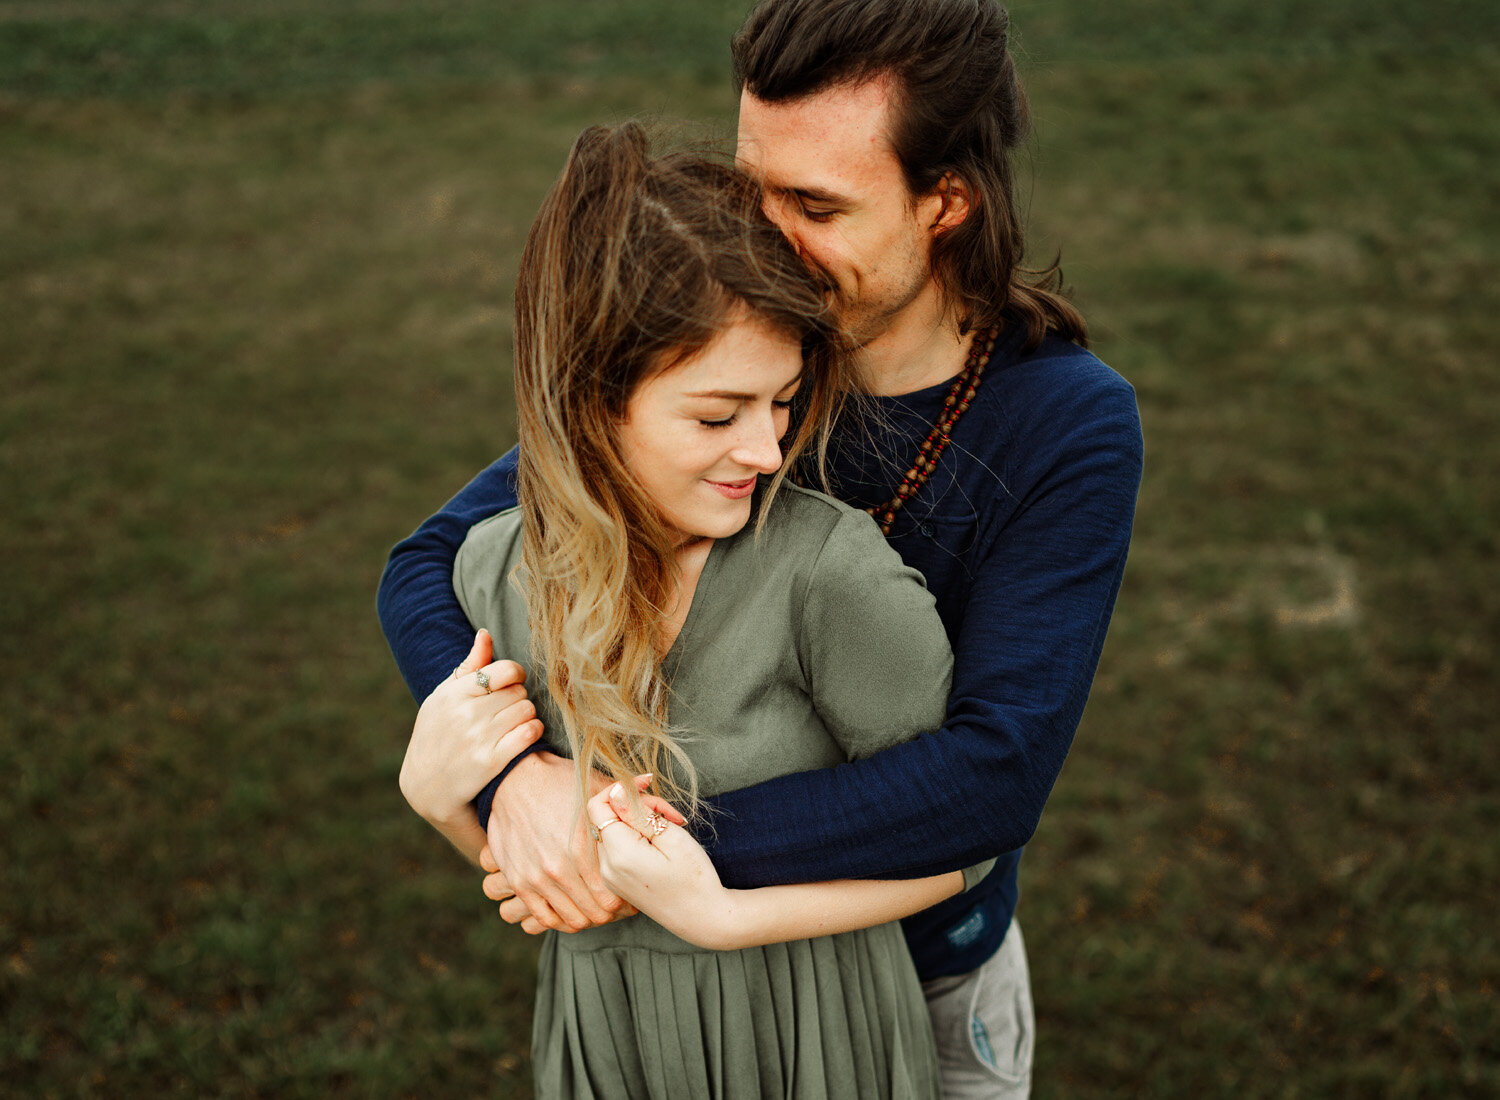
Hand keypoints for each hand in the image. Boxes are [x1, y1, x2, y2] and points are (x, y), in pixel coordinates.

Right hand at [398, 629, 541, 830]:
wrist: (426, 786)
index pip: (505, 670)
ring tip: (515, 722)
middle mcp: (466, 713)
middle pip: (519, 691)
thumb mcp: (443, 698)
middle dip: (519, 698)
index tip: (512, 684)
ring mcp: (478, 737)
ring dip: (528, 716)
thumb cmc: (437, 734)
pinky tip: (525, 735)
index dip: (515, 675)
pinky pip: (529, 733)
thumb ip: (469, 666)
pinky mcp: (491, 761)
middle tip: (510, 709)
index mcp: (454, 693)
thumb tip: (486, 633)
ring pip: (528, 710)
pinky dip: (533, 732)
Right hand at [477, 757, 633, 932]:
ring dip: (588, 918)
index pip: (615, 897)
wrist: (516, 780)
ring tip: (596, 908)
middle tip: (618, 907)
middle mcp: (561, 868)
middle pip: (598, 913)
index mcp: (585, 847)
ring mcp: (538, 878)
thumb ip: (636, 805)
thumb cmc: (562, 782)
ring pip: (573, 920)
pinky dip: (561, 920)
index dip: (628, 902)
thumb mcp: (600, 788)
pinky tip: (571, 909)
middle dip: (612, 913)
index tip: (632, 897)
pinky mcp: (520, 882)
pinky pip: (545, 918)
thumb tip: (677, 816)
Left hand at [585, 780, 727, 947]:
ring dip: (638, 820)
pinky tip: (660, 842)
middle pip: (609, 816)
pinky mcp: (617, 882)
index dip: (621, 787)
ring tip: (670, 827)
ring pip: (614, 830)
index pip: (599, 805)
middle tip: (670, 813)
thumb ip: (637, 813)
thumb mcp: (671, 836)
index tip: (647, 783)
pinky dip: (635, 837)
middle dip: (637, 805)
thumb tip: (615, 793)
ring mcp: (610, 877)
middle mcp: (607, 867)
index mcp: (619, 854)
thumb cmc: (694, 877)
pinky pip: (618, 848)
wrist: (702, 918)